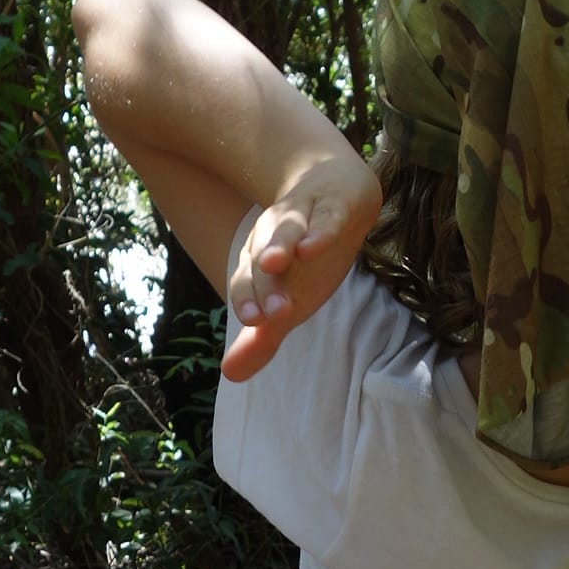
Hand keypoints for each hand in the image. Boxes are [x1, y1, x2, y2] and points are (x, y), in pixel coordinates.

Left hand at [221, 157, 379, 381]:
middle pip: (263, 261)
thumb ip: (262, 338)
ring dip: (279, 245)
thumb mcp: (289, 299)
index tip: (252, 323)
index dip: (248, 300)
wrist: (338, 194)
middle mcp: (274, 238)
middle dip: (265, 286)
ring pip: (287, 230)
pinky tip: (314, 246)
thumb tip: (230, 375)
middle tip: (272, 316)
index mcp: (260, 263)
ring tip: (273, 262)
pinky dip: (320, 230)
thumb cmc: (309, 258)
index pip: (247, 283)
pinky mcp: (334, 206)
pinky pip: (326, 218)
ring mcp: (304, 219)